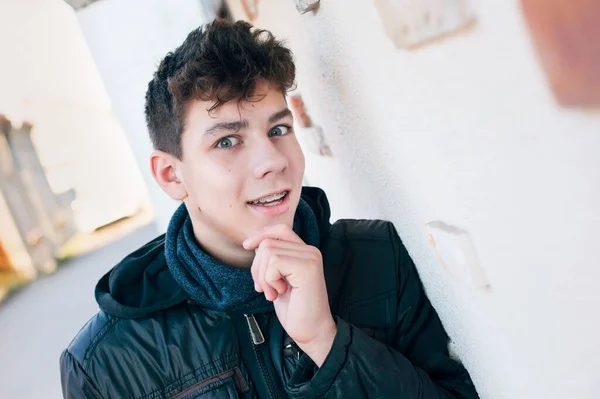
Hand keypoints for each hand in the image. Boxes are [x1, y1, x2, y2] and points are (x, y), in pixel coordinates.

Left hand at [243, 224, 335, 365]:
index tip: (247, 246)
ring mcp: (310, 257)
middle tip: (265, 288)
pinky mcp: (307, 267)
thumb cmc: (294, 308)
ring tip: (274, 292)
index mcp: (305, 251)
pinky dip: (269, 280)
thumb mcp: (278, 279)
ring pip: (268, 251)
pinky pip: (274, 263)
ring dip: (263, 276)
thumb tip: (255, 244)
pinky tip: (279, 293)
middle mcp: (310, 250)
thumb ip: (272, 259)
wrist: (310, 331)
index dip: (261, 234)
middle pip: (268, 242)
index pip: (280, 229)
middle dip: (257, 267)